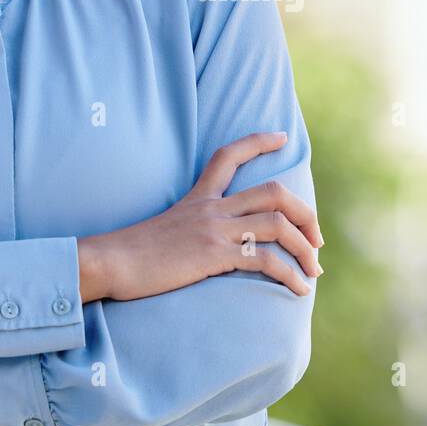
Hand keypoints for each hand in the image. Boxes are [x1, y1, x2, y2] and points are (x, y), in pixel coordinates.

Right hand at [81, 131, 323, 300]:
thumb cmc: (130, 253)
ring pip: (278, 225)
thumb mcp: (163, 228)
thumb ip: (188, 227)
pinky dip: (290, 274)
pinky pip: (265, 260)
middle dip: (305, 213)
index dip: (258, 142)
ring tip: (315, 269)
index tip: (281, 137)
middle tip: (316, 237)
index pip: (228, 155)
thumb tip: (203, 242)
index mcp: (198, 197)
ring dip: (305, 247)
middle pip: (274, 192)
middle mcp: (211, 207)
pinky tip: (299, 288)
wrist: (109, 262)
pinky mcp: (214, 254)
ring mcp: (214, 229)